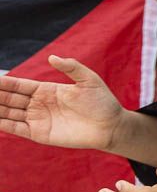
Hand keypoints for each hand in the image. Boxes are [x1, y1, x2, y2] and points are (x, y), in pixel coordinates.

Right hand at [0, 56, 128, 150]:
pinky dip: (2, 124)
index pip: (18, 85)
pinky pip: (16, 128)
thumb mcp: (88, 80)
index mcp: (46, 90)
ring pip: (8, 113)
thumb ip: (71, 67)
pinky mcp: (39, 134)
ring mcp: (37, 119)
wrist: (111, 126)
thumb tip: (51, 57)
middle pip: (9, 98)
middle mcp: (38, 104)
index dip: (3, 82)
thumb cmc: (102, 102)